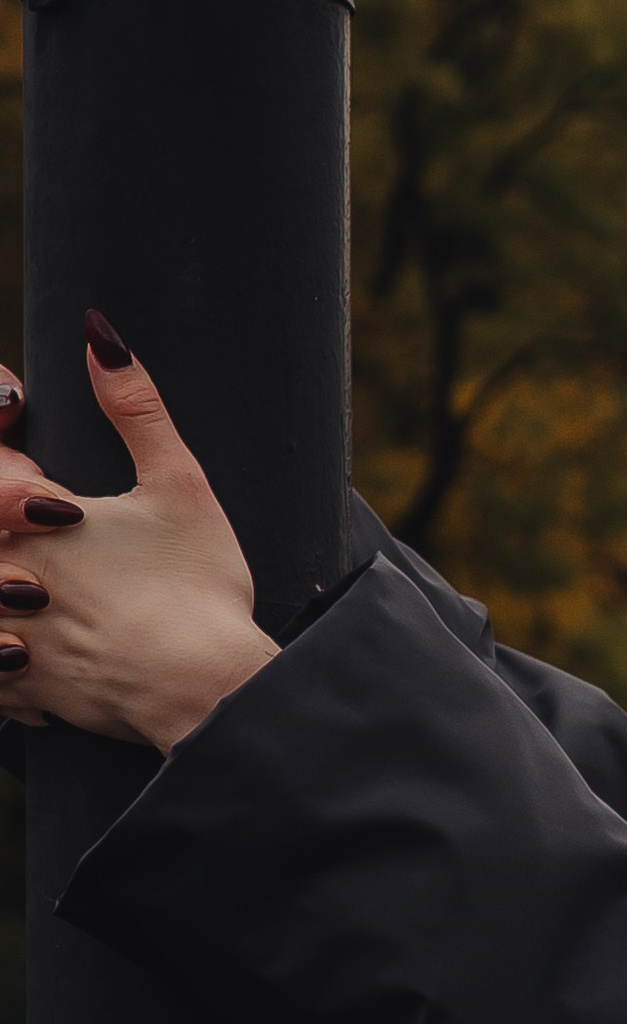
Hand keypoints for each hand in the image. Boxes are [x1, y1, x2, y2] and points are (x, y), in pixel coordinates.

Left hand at [0, 316, 278, 753]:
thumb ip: (135, 408)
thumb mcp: (179, 484)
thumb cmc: (199, 587)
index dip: (11, 465)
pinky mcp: (27, 686)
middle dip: (11, 531)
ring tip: (39, 597)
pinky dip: (10, 659)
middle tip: (58, 534)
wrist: (208, 689)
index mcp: (37, 518)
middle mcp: (11, 572)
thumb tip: (99, 334)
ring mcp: (14, 633)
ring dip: (4, 597)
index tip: (49, 480)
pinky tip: (36, 654)